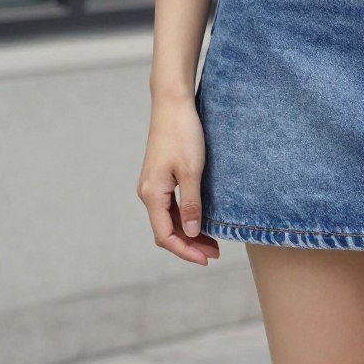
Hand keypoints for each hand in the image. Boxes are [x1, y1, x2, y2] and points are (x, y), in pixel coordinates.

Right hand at [136, 92, 219, 264]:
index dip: (185, 251)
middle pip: (166, 230)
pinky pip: (170, 206)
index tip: (207, 259)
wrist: (173, 104)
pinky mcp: (160, 176)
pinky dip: (185, 217)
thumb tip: (191, 234)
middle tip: (215, 253)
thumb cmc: (183, 134)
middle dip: (189, 245)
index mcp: (152, 194)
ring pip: (169, 219)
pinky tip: (201, 219)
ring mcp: (152, 184)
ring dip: (188, 232)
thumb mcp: (192, 171)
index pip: (165, 236)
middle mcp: (147, 192)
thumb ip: (191, 204)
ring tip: (212, 241)